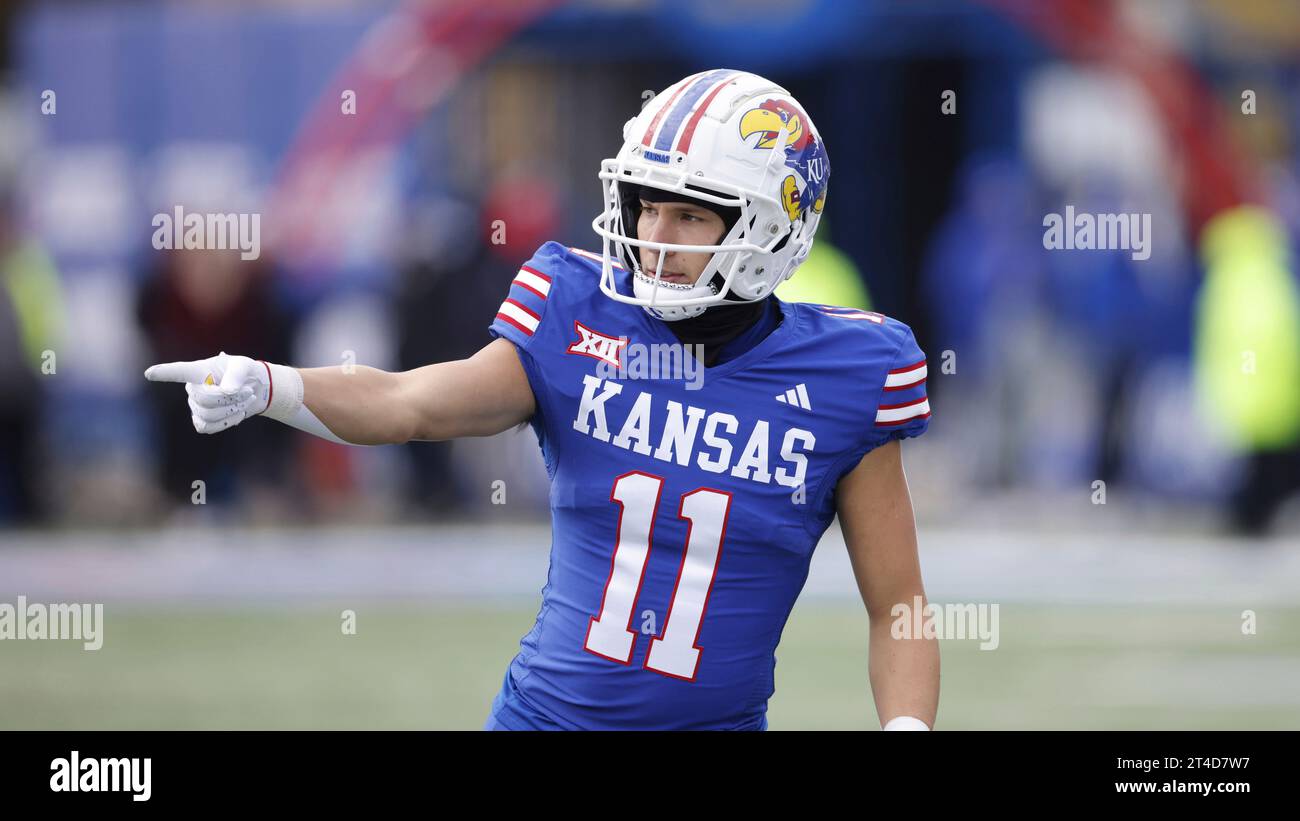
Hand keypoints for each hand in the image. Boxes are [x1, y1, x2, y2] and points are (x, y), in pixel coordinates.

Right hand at [144, 351, 269, 433]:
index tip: (149, 373)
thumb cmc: (245, 372)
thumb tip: (228, 390)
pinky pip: (209, 427)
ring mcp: (196, 405)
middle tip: (247, 391)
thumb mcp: (244, 366)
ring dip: (232, 410)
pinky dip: (228, 422)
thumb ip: (236, 375)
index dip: (164, 373)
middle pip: (204, 399)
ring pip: (208, 415)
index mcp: (199, 370)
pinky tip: (237, 413)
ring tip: (245, 399)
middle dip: (230, 398)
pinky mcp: (203, 420)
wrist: (255, 390)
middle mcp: (193, 388)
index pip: (179, 371)